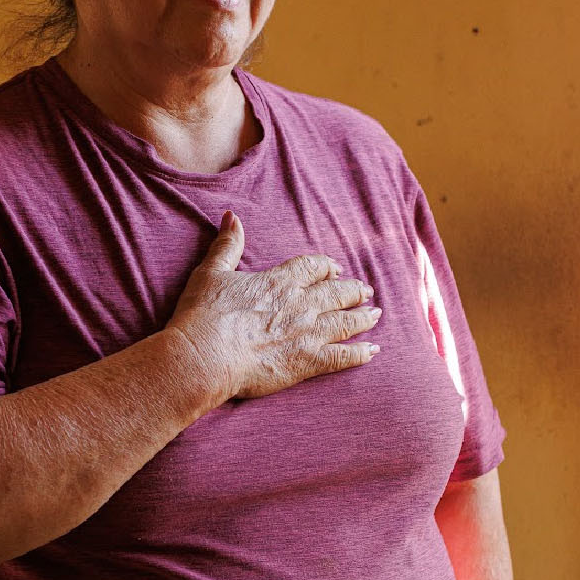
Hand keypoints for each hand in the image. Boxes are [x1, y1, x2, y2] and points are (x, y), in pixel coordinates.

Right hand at [167, 211, 379, 403]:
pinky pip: (343, 356)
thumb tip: (232, 216)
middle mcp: (300, 304)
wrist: (204, 355)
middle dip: (353, 291)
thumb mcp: (212, 272)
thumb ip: (227, 245)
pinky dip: (360, 353)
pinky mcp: (308, 362)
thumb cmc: (203, 315)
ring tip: (376, 313)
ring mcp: (308, 333)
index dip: (327, 267)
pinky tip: (372, 351)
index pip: (313, 268)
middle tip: (365, 290)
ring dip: (363, 317)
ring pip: (346, 322)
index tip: (336, 269)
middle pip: (336, 293)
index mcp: (280, 282)